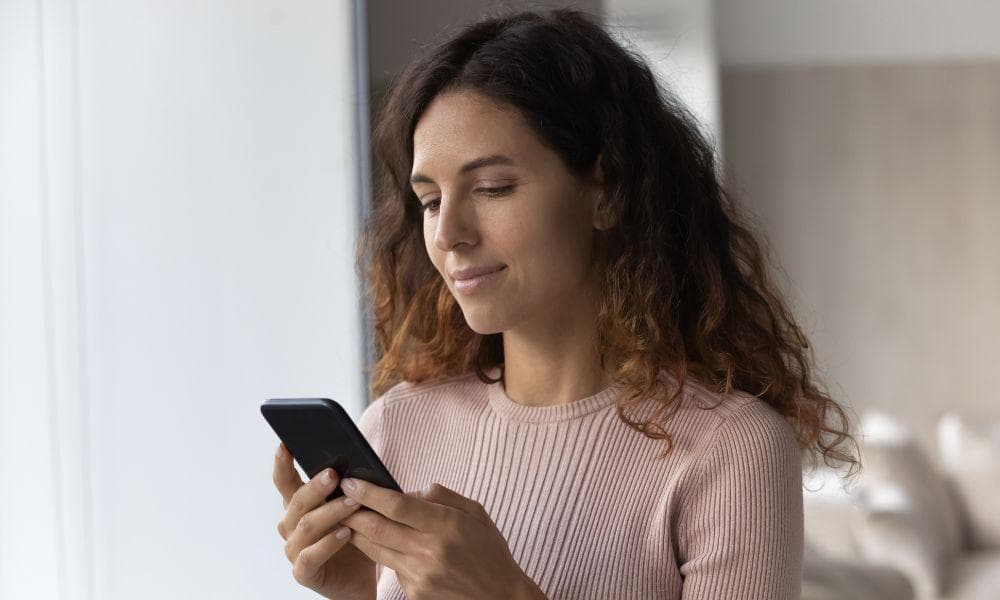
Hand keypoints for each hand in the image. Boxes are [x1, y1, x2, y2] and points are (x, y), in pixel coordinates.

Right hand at [273, 443, 375, 599]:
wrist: (361, 580)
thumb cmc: (357, 539)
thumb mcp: (358, 509)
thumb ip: (356, 488)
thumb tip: (366, 464)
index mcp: (299, 506)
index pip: (285, 481)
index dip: (283, 463)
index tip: (286, 444)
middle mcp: (291, 526)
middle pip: (297, 501)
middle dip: (315, 486)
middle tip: (334, 474)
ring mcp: (295, 550)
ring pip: (306, 526)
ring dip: (330, 512)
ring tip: (353, 503)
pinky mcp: (303, 572)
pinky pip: (310, 556)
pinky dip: (328, 543)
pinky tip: (345, 533)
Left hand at [339, 478, 543, 599]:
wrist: (501, 598)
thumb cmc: (489, 552)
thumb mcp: (475, 513)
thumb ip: (441, 497)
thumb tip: (408, 490)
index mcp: (445, 525)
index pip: (396, 505)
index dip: (369, 492)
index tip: (351, 482)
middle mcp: (429, 551)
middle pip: (377, 528)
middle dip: (352, 511)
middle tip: (338, 499)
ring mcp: (420, 575)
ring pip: (376, 549)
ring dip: (357, 533)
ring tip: (348, 518)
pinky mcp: (414, 593)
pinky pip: (391, 567)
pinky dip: (384, 554)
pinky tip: (384, 545)